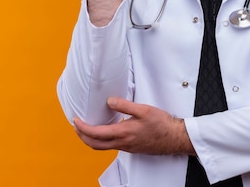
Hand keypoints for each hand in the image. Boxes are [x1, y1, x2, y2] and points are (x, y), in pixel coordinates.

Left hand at [73, 97, 194, 155]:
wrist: (174, 138)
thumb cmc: (161, 124)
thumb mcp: (143, 110)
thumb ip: (124, 105)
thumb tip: (109, 101)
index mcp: (123, 133)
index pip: (95, 134)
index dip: (82, 128)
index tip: (75, 121)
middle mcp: (122, 143)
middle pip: (94, 145)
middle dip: (82, 136)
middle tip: (76, 126)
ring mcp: (126, 147)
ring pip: (102, 147)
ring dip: (90, 140)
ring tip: (86, 129)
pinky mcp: (131, 148)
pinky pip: (111, 146)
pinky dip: (101, 141)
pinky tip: (105, 132)